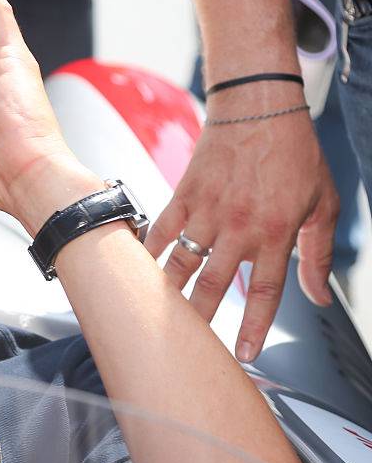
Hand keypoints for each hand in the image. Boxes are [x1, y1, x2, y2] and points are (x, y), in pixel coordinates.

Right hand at [144, 95, 338, 361]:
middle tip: (191, 345)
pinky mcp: (184, 195)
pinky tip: (139, 272)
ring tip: (157, 317)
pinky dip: (149, 253)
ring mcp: (208, 211)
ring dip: (169, 294)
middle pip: (216, 285)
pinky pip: (162, 231)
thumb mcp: (323, 204)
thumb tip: (320, 296)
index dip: (255, 327)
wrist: (259, 108)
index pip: (266, 292)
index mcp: (276, 232)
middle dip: (202, 319)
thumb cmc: (293, 153)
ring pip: (183, 263)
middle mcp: (239, 226)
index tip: (244, 354)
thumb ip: (318, 254)